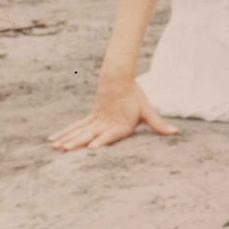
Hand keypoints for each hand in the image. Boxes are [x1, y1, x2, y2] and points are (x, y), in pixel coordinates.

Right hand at [48, 78, 178, 150]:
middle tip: (67, 150)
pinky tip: (52, 140)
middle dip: (78, 142)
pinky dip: (64, 133)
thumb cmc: (135, 97)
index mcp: (120, 124)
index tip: (92, 148)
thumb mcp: (147, 111)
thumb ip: (158, 125)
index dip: (102, 141)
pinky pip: (75, 126)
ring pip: (79, 130)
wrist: (119, 77)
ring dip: (67, 139)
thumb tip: (176, 132)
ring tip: (56, 148)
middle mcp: (105, 123)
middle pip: (90, 133)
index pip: (110, 134)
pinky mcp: (90, 116)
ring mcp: (96, 119)